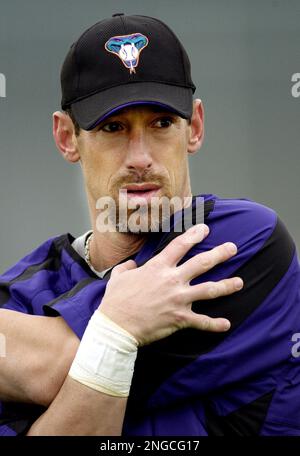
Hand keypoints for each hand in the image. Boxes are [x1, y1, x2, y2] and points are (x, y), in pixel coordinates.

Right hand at [99, 224, 242, 345]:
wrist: (116, 326)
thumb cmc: (116, 300)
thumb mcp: (119, 277)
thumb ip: (128, 267)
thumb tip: (131, 264)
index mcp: (158, 267)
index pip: (180, 245)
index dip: (194, 235)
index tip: (205, 229)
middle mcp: (172, 280)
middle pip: (202, 263)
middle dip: (220, 254)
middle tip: (233, 248)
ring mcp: (178, 299)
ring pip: (209, 290)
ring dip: (227, 285)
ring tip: (240, 282)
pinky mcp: (180, 319)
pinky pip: (202, 322)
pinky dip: (215, 324)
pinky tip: (227, 324)